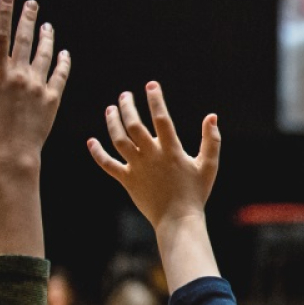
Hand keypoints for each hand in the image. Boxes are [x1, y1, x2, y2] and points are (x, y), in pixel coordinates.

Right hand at [0, 0, 71, 169]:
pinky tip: (65, 53)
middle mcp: (18, 76)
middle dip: (28, 18)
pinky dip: (64, 61)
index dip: (4, 15)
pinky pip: (61, 74)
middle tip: (32, 3)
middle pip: (24, 40)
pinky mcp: (53, 97)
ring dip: (47, 38)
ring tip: (48, 26)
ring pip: (45, 54)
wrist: (11, 152)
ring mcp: (37, 85)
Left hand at [88, 82, 220, 229]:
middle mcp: (151, 156)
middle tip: (125, 95)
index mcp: (171, 150)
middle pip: (134, 125)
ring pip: (118, 140)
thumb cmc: (196, 192)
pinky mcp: (127, 180)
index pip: (161, 118)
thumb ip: (211, 140)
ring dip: (112, 123)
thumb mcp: (209, 165)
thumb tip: (212, 117)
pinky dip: (97, 153)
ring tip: (110, 109)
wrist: (178, 219)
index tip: (151, 85)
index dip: (155, 100)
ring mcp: (136, 168)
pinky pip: (107, 164)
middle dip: (127, 107)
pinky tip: (91, 141)